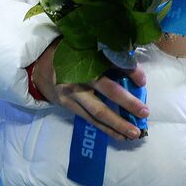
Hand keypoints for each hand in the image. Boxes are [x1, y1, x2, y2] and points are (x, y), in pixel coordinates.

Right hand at [29, 39, 146, 141]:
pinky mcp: (68, 106)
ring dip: (118, 124)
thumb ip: (111, 58)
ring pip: (98, 112)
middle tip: (145, 113)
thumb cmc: (72, 54)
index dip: (131, 72)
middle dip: (128, 103)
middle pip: (108, 91)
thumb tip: (137, 72)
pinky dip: (105, 129)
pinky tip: (119, 136)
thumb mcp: (89, 49)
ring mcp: (72, 95)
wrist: (40, 66)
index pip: (113, 65)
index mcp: (87, 60)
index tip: (143, 81)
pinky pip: (89, 119)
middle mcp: (79, 78)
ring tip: (134, 133)